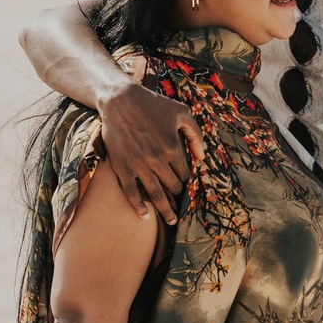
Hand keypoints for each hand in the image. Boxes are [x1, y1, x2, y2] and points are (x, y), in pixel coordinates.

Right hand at [98, 78, 203, 224]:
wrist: (120, 101)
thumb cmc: (153, 104)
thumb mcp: (181, 112)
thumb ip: (195, 135)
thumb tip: (202, 157)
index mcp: (172, 147)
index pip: (185, 173)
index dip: (187, 179)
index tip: (186, 181)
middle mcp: (156, 159)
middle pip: (172, 186)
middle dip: (177, 193)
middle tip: (178, 196)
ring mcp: (138, 165)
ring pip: (155, 195)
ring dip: (165, 210)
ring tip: (171, 220)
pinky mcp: (122, 167)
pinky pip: (131, 193)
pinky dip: (138, 206)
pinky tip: (145, 216)